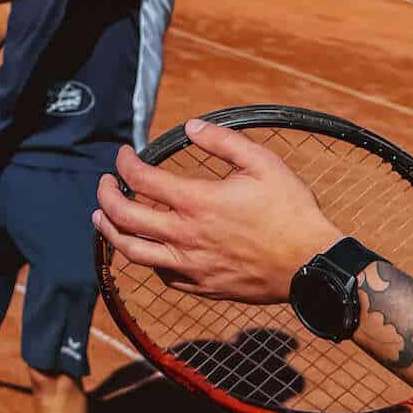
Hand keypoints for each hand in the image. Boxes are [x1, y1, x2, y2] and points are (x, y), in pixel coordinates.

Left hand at [92, 119, 343, 304]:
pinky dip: (145, 259)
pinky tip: (146, 248)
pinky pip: (161, 275)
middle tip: (104, 184)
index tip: (124, 154)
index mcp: (198, 201)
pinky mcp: (201, 286)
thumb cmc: (291, 211)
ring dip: (110, 232)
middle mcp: (186, 236)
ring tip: (101, 218)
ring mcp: (191, 265)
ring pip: (133, 252)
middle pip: (125, 217)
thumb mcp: (263, 163)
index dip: (125, 163)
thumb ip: (224, 142)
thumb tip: (191, 126)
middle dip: (106, 196)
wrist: (311, 265)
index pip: (142, 179)